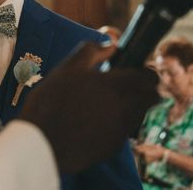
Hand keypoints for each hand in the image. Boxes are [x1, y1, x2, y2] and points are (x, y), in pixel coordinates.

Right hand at [19, 41, 159, 173]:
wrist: (41, 143)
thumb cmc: (50, 101)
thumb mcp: (67, 68)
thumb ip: (91, 51)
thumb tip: (111, 45)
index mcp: (115, 85)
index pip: (150, 77)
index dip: (147, 72)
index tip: (137, 71)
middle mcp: (124, 109)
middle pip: (152, 97)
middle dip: (145, 90)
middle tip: (126, 86)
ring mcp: (120, 130)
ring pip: (139, 114)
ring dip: (132, 107)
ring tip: (107, 104)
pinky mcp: (112, 147)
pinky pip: (124, 132)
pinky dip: (117, 125)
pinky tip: (95, 122)